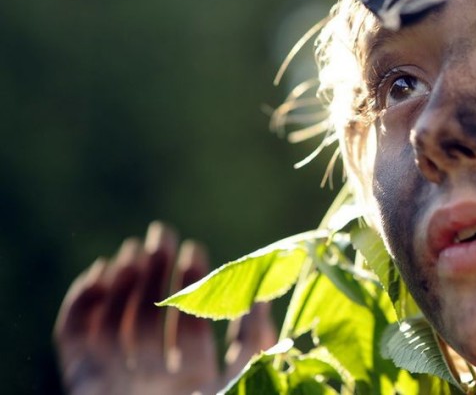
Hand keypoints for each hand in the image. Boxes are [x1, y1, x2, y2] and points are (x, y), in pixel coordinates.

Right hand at [54, 222, 276, 394]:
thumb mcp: (245, 381)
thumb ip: (253, 344)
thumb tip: (261, 295)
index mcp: (198, 383)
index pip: (193, 325)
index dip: (194, 285)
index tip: (195, 248)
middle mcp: (157, 383)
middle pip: (152, 319)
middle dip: (155, 275)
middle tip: (160, 236)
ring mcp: (118, 384)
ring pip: (115, 325)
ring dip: (121, 284)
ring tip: (132, 251)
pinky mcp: (82, 387)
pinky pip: (75, 343)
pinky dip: (80, 308)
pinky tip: (98, 275)